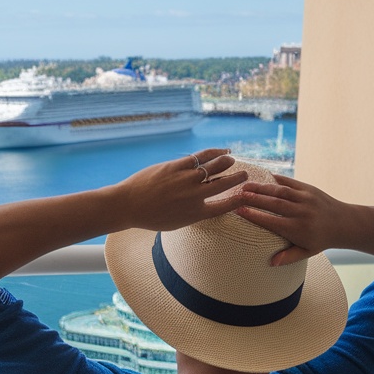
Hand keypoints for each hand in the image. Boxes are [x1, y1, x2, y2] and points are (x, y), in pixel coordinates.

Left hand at [116, 148, 248, 231]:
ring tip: (231, 159)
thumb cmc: (149, 217)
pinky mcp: (177, 166)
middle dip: (237, 177)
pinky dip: (213, 152)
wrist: (128, 205)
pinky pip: (200, 157)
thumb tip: (205, 204)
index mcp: (196, 214)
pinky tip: (220, 150)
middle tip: (245, 173)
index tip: (246, 195)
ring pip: (215, 166)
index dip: (238, 200)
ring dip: (226, 161)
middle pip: (223, 184)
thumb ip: (193, 213)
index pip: (224, 206)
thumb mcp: (176, 223)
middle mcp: (195, 196)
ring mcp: (187, 180)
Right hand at [235, 174, 350, 265]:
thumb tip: (271, 263)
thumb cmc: (322, 240)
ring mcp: (305, 198)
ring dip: (261, 187)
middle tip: (237, 195)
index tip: (239, 211)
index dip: (255, 216)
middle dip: (254, 198)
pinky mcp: (309, 189)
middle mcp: (301, 212)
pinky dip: (274, 179)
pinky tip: (260, 176)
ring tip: (244, 185)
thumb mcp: (307, 252)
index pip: (272, 221)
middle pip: (274, 204)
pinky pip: (289, 182)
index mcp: (298, 229)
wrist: (345, 223)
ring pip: (280, 191)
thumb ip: (289, 257)